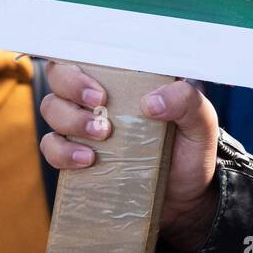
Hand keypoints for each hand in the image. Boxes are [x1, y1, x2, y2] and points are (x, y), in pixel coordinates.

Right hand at [38, 63, 218, 252]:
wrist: (187, 199)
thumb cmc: (191, 149)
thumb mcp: (200, 122)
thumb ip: (186, 101)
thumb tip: (151, 102)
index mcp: (125, 78)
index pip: (87, 54)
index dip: (81, 65)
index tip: (101, 92)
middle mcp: (98, 98)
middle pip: (59, 75)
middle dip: (71, 88)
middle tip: (100, 108)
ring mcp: (84, 126)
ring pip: (51, 108)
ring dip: (69, 120)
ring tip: (101, 139)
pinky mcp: (76, 156)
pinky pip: (51, 147)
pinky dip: (62, 153)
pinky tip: (87, 161)